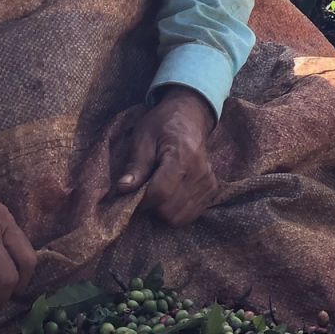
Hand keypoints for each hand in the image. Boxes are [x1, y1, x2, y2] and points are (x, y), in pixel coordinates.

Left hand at [118, 86, 217, 226]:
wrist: (191, 115)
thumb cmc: (163, 124)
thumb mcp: (144, 137)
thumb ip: (136, 165)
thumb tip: (123, 189)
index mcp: (182, 156)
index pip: (160, 193)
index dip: (142, 200)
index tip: (132, 194)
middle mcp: (200, 173)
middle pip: (169, 210)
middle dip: (152, 206)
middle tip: (144, 191)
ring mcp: (208, 183)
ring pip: (180, 218)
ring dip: (163, 211)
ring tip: (157, 192)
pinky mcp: (211, 189)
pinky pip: (190, 215)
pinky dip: (176, 211)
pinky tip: (170, 195)